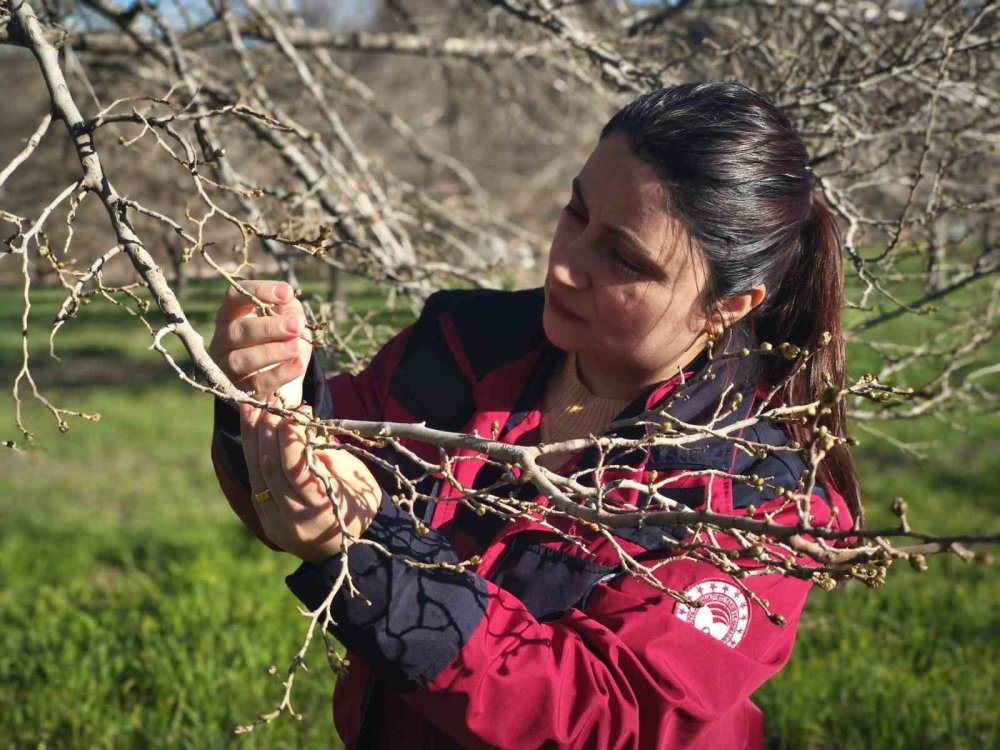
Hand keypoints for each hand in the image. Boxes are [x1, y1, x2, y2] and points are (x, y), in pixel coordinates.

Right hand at [208, 280, 311, 404]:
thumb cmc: (281, 339)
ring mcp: (227, 367)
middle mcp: (223, 340)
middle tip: (296, 326)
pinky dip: (280, 374)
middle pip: (237, 332)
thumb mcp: (287, 319)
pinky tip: (299, 364)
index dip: (258, 292)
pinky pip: (257, 384)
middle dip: (268, 328)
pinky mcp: (239, 391)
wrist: (281, 380)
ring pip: (241, 360)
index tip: (286, 293)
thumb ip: (290, 310)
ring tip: (296, 346)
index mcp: (231, 315)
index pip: (235, 297)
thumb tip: (290, 308)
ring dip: (271, 352)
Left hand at [240, 401, 381, 561]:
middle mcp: (293, 520)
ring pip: (256, 475)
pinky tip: (253, 431)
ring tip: (251, 407)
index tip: (296, 411)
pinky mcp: (265, 520)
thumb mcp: (354, 479)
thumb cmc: (361, 507)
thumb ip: (327, 454)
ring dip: (253, 438)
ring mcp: (274, 523)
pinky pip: (255, 482)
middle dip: (268, 431)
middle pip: (270, 470)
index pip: (296, 469)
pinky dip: (253, 454)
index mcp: (321, 510)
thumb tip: (302, 425)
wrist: (349, 551)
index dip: (291, 437)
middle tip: (271, 403)